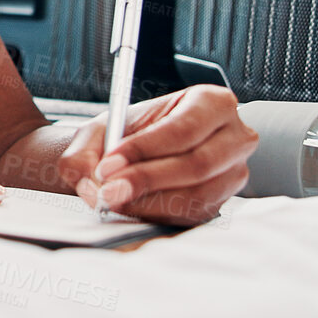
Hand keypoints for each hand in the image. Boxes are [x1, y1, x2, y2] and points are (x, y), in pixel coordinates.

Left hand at [55, 85, 256, 225]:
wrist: (132, 158)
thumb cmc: (124, 135)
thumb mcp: (99, 131)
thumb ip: (84, 152)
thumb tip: (90, 181)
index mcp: (212, 102)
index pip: (184, 128)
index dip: (145, 148)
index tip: (109, 163)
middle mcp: (234, 138)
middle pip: (197, 164)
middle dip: (147, 179)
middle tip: (107, 190)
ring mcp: (232, 174)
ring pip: (195, 195)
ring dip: (149, 202)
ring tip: (113, 199)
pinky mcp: (220, 203)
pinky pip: (192, 215)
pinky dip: (156, 215)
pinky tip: (130, 206)